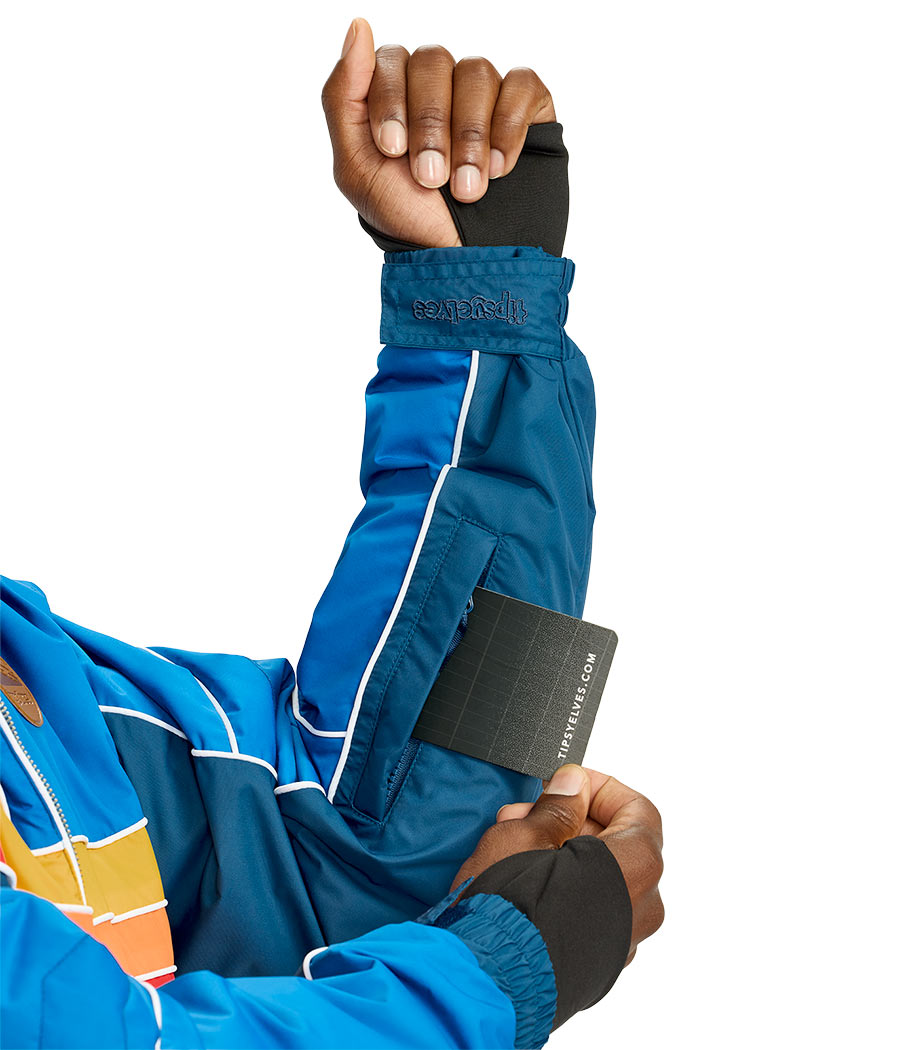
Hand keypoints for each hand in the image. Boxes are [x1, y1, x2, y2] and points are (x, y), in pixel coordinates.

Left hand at [321, 18, 556, 247]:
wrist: (468, 262)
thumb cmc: (410, 221)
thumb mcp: (357, 170)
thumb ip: (342, 98)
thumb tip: (358, 27)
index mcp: (395, 95)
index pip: (391, 60)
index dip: (392, 102)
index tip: (394, 152)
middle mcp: (439, 87)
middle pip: (433, 61)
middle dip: (430, 125)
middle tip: (431, 178)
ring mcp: (484, 95)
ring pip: (477, 73)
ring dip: (469, 137)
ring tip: (468, 189)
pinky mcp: (527, 107)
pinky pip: (521, 85)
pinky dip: (508, 127)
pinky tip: (501, 170)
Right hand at [450, 764, 664, 964]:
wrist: (483, 979)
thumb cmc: (506, 910)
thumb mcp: (525, 833)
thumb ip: (558, 806)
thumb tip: (573, 786)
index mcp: (635, 870)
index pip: (638, 809)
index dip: (599, 789)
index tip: (566, 786)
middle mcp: (640, 909)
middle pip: (619, 843)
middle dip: (571, 820)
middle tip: (528, 812)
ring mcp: (621, 941)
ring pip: (602, 878)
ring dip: (563, 852)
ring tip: (514, 844)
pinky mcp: (597, 964)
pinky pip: (591, 911)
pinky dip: (567, 888)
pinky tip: (525, 881)